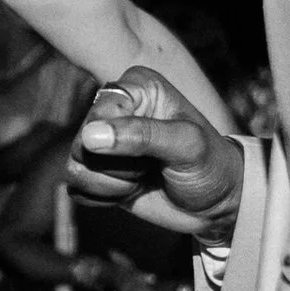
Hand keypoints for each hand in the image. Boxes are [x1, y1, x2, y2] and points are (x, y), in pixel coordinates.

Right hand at [68, 65, 243, 234]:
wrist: (215, 203)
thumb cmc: (209, 164)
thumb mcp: (188, 145)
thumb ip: (144, 135)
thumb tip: (90, 135)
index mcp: (136, 87)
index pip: (101, 111)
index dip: (120, 139)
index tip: (153, 151)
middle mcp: (113, 108)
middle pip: (83, 142)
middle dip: (120, 166)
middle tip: (151, 166)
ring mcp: (101, 140)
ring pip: (75, 167)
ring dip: (112, 184)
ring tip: (142, 177)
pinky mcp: (94, 170)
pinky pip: (76, 188)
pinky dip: (104, 197)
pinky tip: (130, 191)